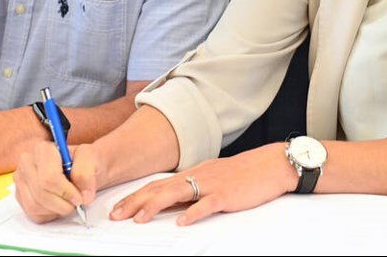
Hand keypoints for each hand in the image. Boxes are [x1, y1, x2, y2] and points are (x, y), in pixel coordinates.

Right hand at [13, 142, 99, 222]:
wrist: (81, 169)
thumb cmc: (84, 163)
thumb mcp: (91, 158)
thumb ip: (87, 173)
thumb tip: (84, 195)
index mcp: (43, 149)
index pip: (49, 178)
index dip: (66, 192)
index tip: (80, 197)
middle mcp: (27, 163)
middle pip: (40, 193)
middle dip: (62, 203)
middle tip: (77, 202)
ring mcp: (22, 180)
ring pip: (35, 206)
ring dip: (57, 210)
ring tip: (68, 202)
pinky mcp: (21, 195)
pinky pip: (33, 214)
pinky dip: (49, 215)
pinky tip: (58, 205)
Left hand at [110, 143, 295, 225]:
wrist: (270, 165)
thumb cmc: (243, 174)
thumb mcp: (212, 178)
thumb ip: (193, 190)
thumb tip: (173, 205)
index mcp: (193, 173)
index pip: (157, 184)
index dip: (135, 196)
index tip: (118, 208)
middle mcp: (197, 176)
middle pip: (160, 188)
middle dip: (135, 201)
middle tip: (116, 215)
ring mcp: (211, 185)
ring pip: (177, 193)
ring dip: (155, 206)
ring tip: (138, 218)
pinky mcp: (226, 195)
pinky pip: (206, 204)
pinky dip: (193, 213)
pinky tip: (181, 222)